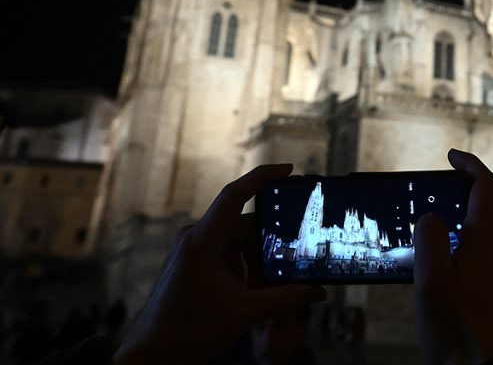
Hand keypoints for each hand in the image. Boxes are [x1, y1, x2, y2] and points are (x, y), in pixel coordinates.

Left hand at [113, 164, 326, 363]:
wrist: (151, 356)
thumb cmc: (187, 334)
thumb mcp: (244, 314)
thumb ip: (286, 299)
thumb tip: (319, 291)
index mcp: (202, 242)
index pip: (234, 195)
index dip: (262, 177)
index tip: (288, 169)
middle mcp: (196, 239)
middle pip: (246, 226)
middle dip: (274, 240)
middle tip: (302, 248)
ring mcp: (195, 250)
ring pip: (241, 243)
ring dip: (261, 259)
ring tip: (281, 279)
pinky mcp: (197, 263)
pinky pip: (231, 255)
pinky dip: (249, 268)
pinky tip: (262, 287)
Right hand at [414, 148, 492, 364]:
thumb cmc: (458, 331)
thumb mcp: (430, 281)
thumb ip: (429, 239)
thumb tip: (432, 217)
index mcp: (486, 240)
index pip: (485, 186)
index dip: (469, 164)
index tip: (452, 157)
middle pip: (482, 212)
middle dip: (456, 204)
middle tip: (428, 209)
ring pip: (483, 239)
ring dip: (459, 233)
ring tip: (428, 250)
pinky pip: (486, 261)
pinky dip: (466, 256)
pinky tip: (446, 279)